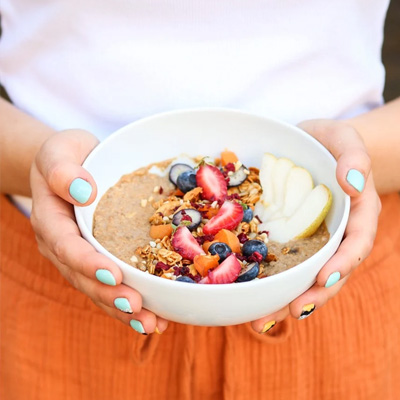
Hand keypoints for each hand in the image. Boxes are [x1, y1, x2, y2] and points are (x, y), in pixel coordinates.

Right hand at [30, 129, 167, 333]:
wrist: (72, 167)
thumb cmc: (67, 156)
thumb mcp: (60, 152)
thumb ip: (63, 170)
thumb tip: (84, 191)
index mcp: (51, 220)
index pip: (66, 246)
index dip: (88, 263)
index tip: (113, 274)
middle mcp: (62, 245)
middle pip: (82, 277)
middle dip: (109, 295)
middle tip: (137, 308)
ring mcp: (79, 257)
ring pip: (97, 288)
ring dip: (122, 309)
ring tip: (151, 324)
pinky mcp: (96, 259)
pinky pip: (110, 284)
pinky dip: (129, 303)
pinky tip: (155, 317)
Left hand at [250, 119, 380, 332]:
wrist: (311, 145)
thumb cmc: (331, 142)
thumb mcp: (345, 139)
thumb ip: (354, 156)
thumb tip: (354, 182)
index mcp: (357, 214)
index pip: (356, 243)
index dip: (343, 263)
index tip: (323, 278)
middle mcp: (336, 233)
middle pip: (331, 270)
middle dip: (313, 293)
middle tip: (291, 310)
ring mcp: (312, 239)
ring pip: (305, 274)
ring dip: (287, 298)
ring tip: (262, 320)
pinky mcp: (290, 237)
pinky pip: (282, 261)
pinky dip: (270, 281)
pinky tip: (250, 298)